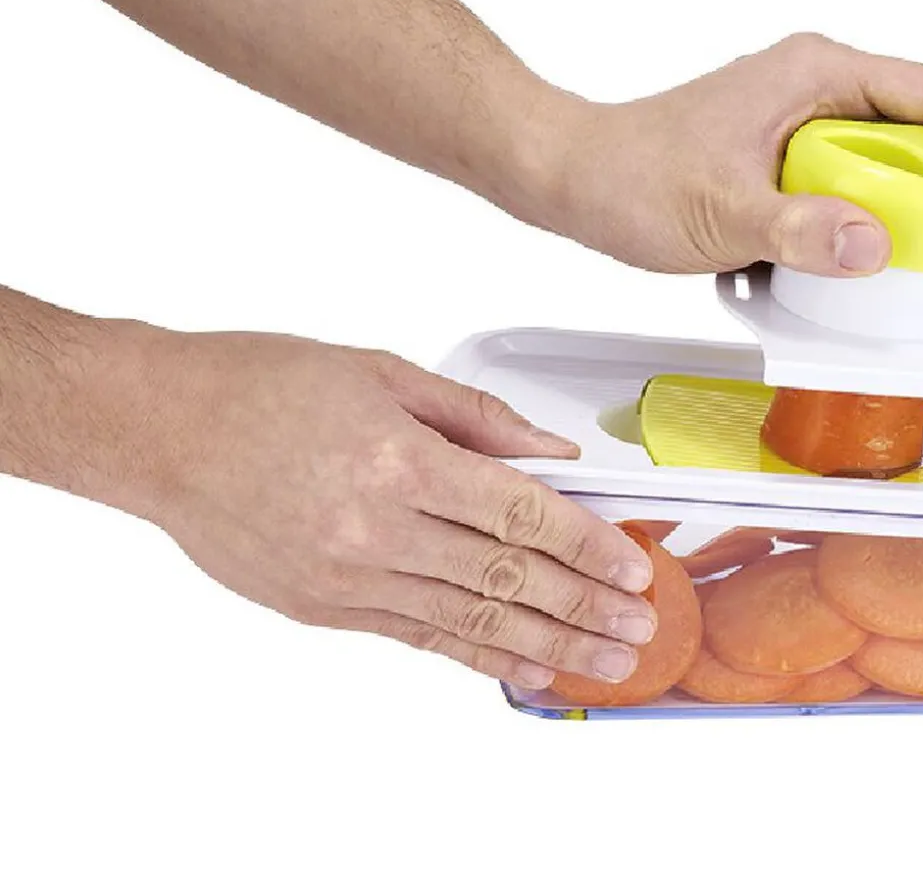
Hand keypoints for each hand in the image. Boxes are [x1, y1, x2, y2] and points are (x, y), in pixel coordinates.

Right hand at [113, 324, 656, 690]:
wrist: (161, 428)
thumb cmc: (265, 385)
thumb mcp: (383, 373)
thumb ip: (477, 418)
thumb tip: (550, 453)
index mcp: (400, 462)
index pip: (520, 513)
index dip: (586, 544)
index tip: (633, 566)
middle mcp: (378, 530)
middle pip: (506, 576)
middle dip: (584, 605)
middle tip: (640, 627)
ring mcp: (347, 578)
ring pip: (471, 619)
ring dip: (546, 644)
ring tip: (604, 665)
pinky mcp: (323, 607)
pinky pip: (417, 637)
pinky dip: (476, 657)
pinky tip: (522, 670)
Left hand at [554, 34, 922, 277]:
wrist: (570, 177)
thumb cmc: (630, 177)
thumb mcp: (718, 210)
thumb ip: (796, 229)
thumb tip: (878, 244)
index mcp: (815, 74)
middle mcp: (816, 89)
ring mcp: (801, 125)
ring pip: (895, 160)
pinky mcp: (784, 162)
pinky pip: (856, 185)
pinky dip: (886, 221)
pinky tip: (896, 268)